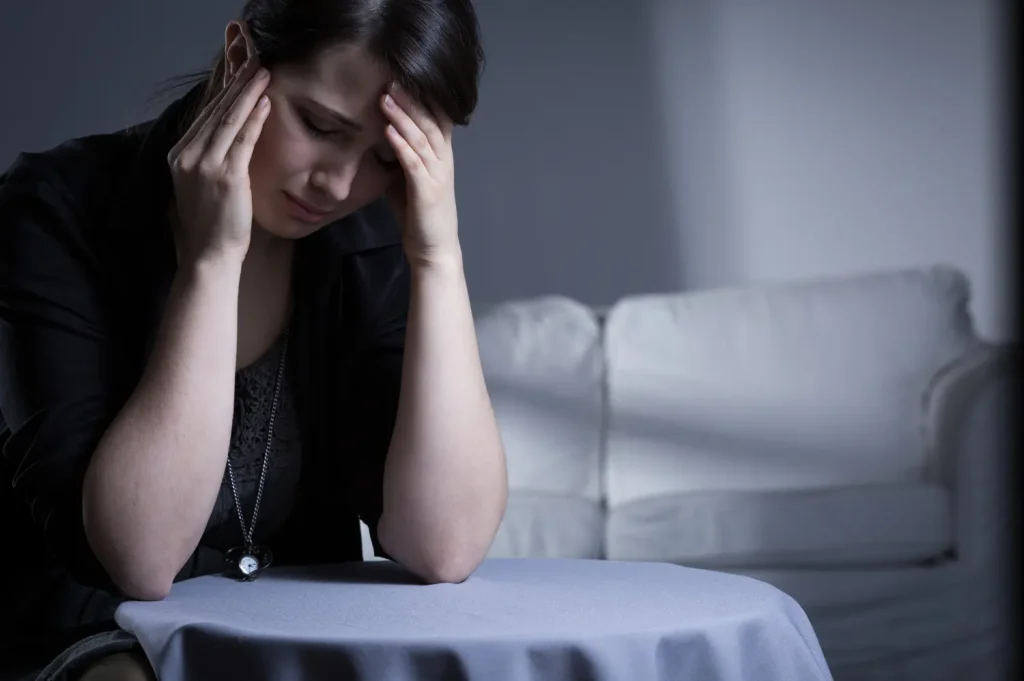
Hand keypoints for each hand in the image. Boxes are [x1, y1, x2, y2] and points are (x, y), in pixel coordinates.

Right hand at [167, 58, 270, 263]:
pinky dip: (254, 117)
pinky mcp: (226, 175)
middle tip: (252, 59)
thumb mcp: (201, 184)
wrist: (209, 255)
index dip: (221, 88)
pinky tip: (265, 101)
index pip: (203, 113)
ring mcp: (205, 164)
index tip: (235, 68)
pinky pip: (243, 139)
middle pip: (214, 109)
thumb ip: (208, 158)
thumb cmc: (211, 224)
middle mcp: (187, 155)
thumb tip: (224, 135)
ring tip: (263, 72)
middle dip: (235, 81)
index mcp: (179, 154)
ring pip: (228, 119)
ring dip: (247, 92)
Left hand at [381, 83, 459, 266]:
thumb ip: (399, 159)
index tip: (401, 79)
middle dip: (411, 100)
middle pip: (430, 122)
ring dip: (403, 117)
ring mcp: (437, 176)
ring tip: (385, 98)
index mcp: (441, 157)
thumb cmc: (420, 217)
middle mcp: (443, 162)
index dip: (422, 98)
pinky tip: (387, 132)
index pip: (437, 119)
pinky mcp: (427, 192)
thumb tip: (379, 138)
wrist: (434, 250)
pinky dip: (401, 146)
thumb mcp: (407, 181)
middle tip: (391, 79)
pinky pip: (413, 164)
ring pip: (422, 139)